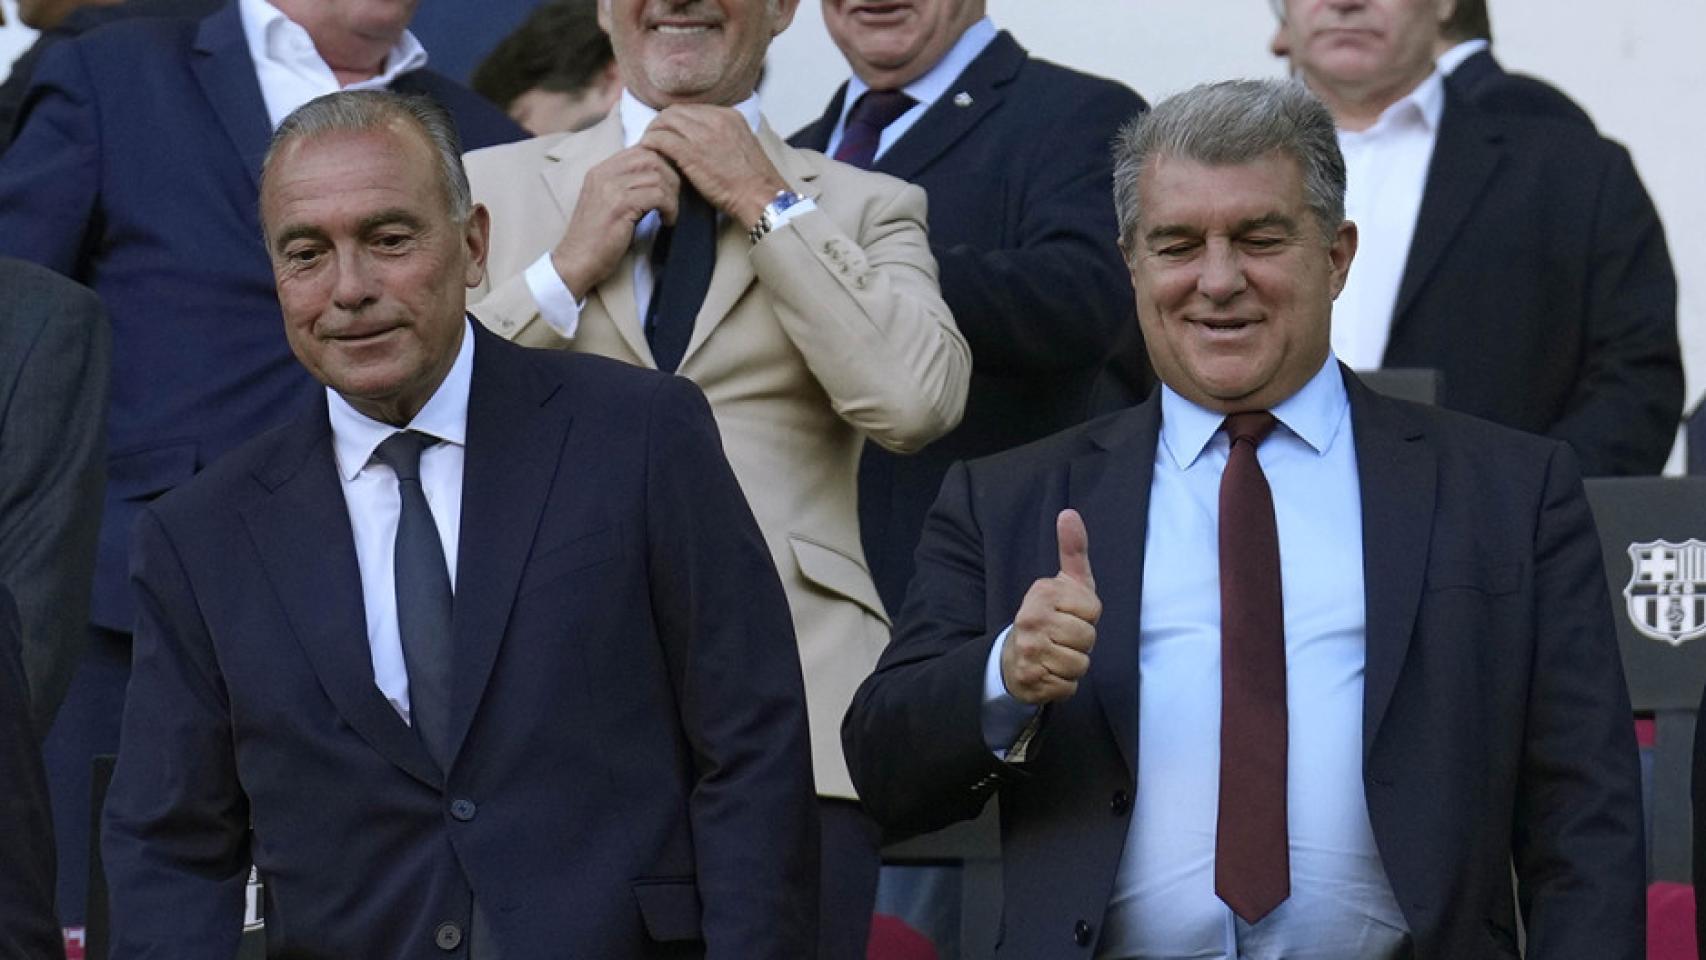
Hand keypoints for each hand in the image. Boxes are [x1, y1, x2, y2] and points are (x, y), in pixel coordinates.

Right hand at [550, 145, 680, 298]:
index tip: (668, 185)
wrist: (576, 261)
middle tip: (673, 199)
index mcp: (600, 170)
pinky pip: (657, 195)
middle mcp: (603, 174)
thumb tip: (660, 177)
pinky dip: (669, 208)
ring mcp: (610, 188)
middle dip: (670, 177)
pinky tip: (667, 220)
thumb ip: (626, 186)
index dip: (661, 164)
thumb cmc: (596, 239)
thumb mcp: (608, 203)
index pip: (639, 150)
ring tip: (669, 212)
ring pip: (657, 175)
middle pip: (651, 157)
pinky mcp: (620, 206)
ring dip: (671, 195)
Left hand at [639, 104, 788, 226]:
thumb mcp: (742, 145)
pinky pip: (660, 139)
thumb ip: (723, 136)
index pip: (692, 109)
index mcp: (729, 115)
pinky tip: (648, 153)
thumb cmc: (754, 181)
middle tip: (654, 138)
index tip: (670, 132)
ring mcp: (702, 134)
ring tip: (649, 146)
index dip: (677, 121)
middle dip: (661, 123)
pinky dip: (650, 144)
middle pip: (675, 111)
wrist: (760, 196)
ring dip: (653, 132)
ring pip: (665, 121)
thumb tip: (703, 141)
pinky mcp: (690, 152)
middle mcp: (715, 118)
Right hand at [1000, 510, 1100, 705]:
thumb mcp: (1065, 582)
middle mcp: (1030, 620)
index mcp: (1041, 593)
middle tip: (1062, 637)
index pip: (1093, 611)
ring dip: (1074, 664)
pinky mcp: (1029, 679)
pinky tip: (1049, 672)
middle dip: (1081, 642)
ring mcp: (1028, 651)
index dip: (1088, 616)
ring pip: (1080, 664)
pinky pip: (1069, 686)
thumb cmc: (1050, 616)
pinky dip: (1064, 684)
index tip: (1070, 614)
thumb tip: (1069, 513)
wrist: (1014, 657)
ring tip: (1056, 654)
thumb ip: (1072, 549)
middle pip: (1088, 639)